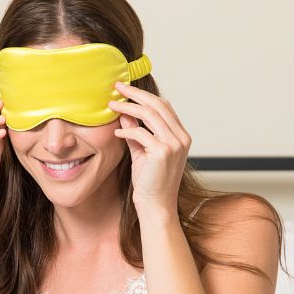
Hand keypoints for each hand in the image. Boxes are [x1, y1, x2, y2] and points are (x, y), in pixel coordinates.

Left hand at [108, 81, 190, 217]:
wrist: (156, 206)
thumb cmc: (150, 182)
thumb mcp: (141, 152)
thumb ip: (135, 132)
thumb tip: (125, 113)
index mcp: (180, 136)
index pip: (163, 106)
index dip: (144, 95)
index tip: (126, 90)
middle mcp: (181, 137)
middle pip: (158, 105)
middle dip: (136, 93)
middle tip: (117, 86)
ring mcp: (174, 144)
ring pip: (150, 114)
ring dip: (128, 107)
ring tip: (112, 104)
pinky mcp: (162, 152)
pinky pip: (141, 133)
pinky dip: (127, 130)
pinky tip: (117, 132)